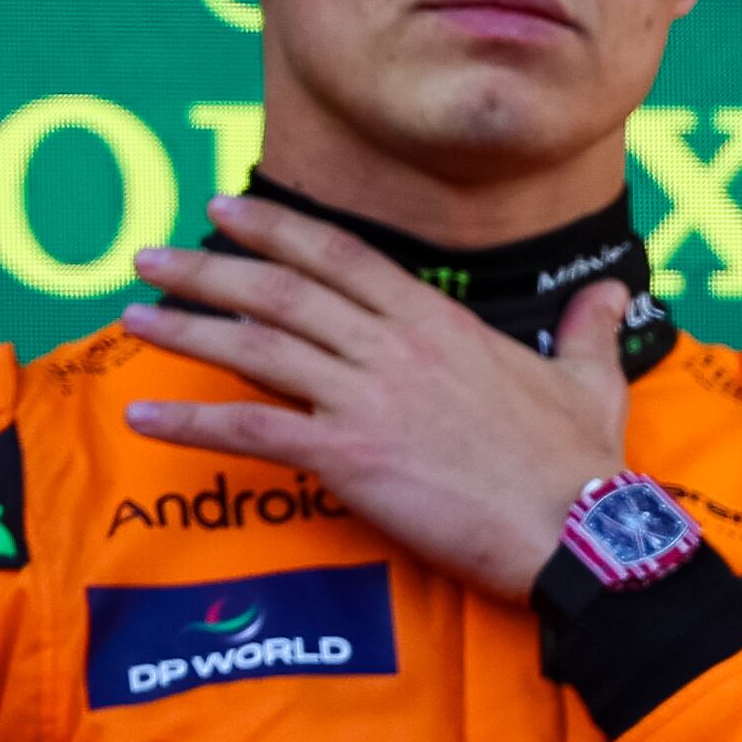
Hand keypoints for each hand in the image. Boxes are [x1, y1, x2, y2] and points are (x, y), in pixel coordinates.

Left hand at [115, 190, 628, 598]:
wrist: (580, 533)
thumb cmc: (581, 465)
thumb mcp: (592, 382)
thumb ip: (587, 330)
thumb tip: (609, 293)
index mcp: (438, 324)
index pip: (340, 257)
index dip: (276, 229)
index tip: (224, 208)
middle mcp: (393, 349)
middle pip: (281, 292)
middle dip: (208, 269)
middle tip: (149, 258)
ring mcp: (367, 399)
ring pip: (256, 349)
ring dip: (186, 331)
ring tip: (132, 317)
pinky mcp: (349, 456)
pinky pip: (253, 432)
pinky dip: (192, 423)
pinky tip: (145, 417)